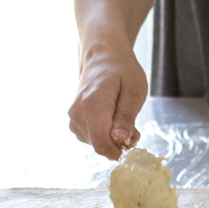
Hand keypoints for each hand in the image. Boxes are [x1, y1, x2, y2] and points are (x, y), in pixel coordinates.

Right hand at [68, 45, 145, 159]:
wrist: (102, 57)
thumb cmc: (122, 71)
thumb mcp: (134, 91)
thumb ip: (126, 118)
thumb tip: (120, 141)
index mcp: (92, 105)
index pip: (101, 143)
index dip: (119, 151)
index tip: (133, 140)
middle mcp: (78, 114)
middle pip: (100, 145)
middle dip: (120, 143)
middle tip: (134, 126)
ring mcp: (74, 118)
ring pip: (97, 144)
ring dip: (114, 139)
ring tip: (123, 117)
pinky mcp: (75, 122)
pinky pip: (93, 138)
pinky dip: (105, 135)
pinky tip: (112, 119)